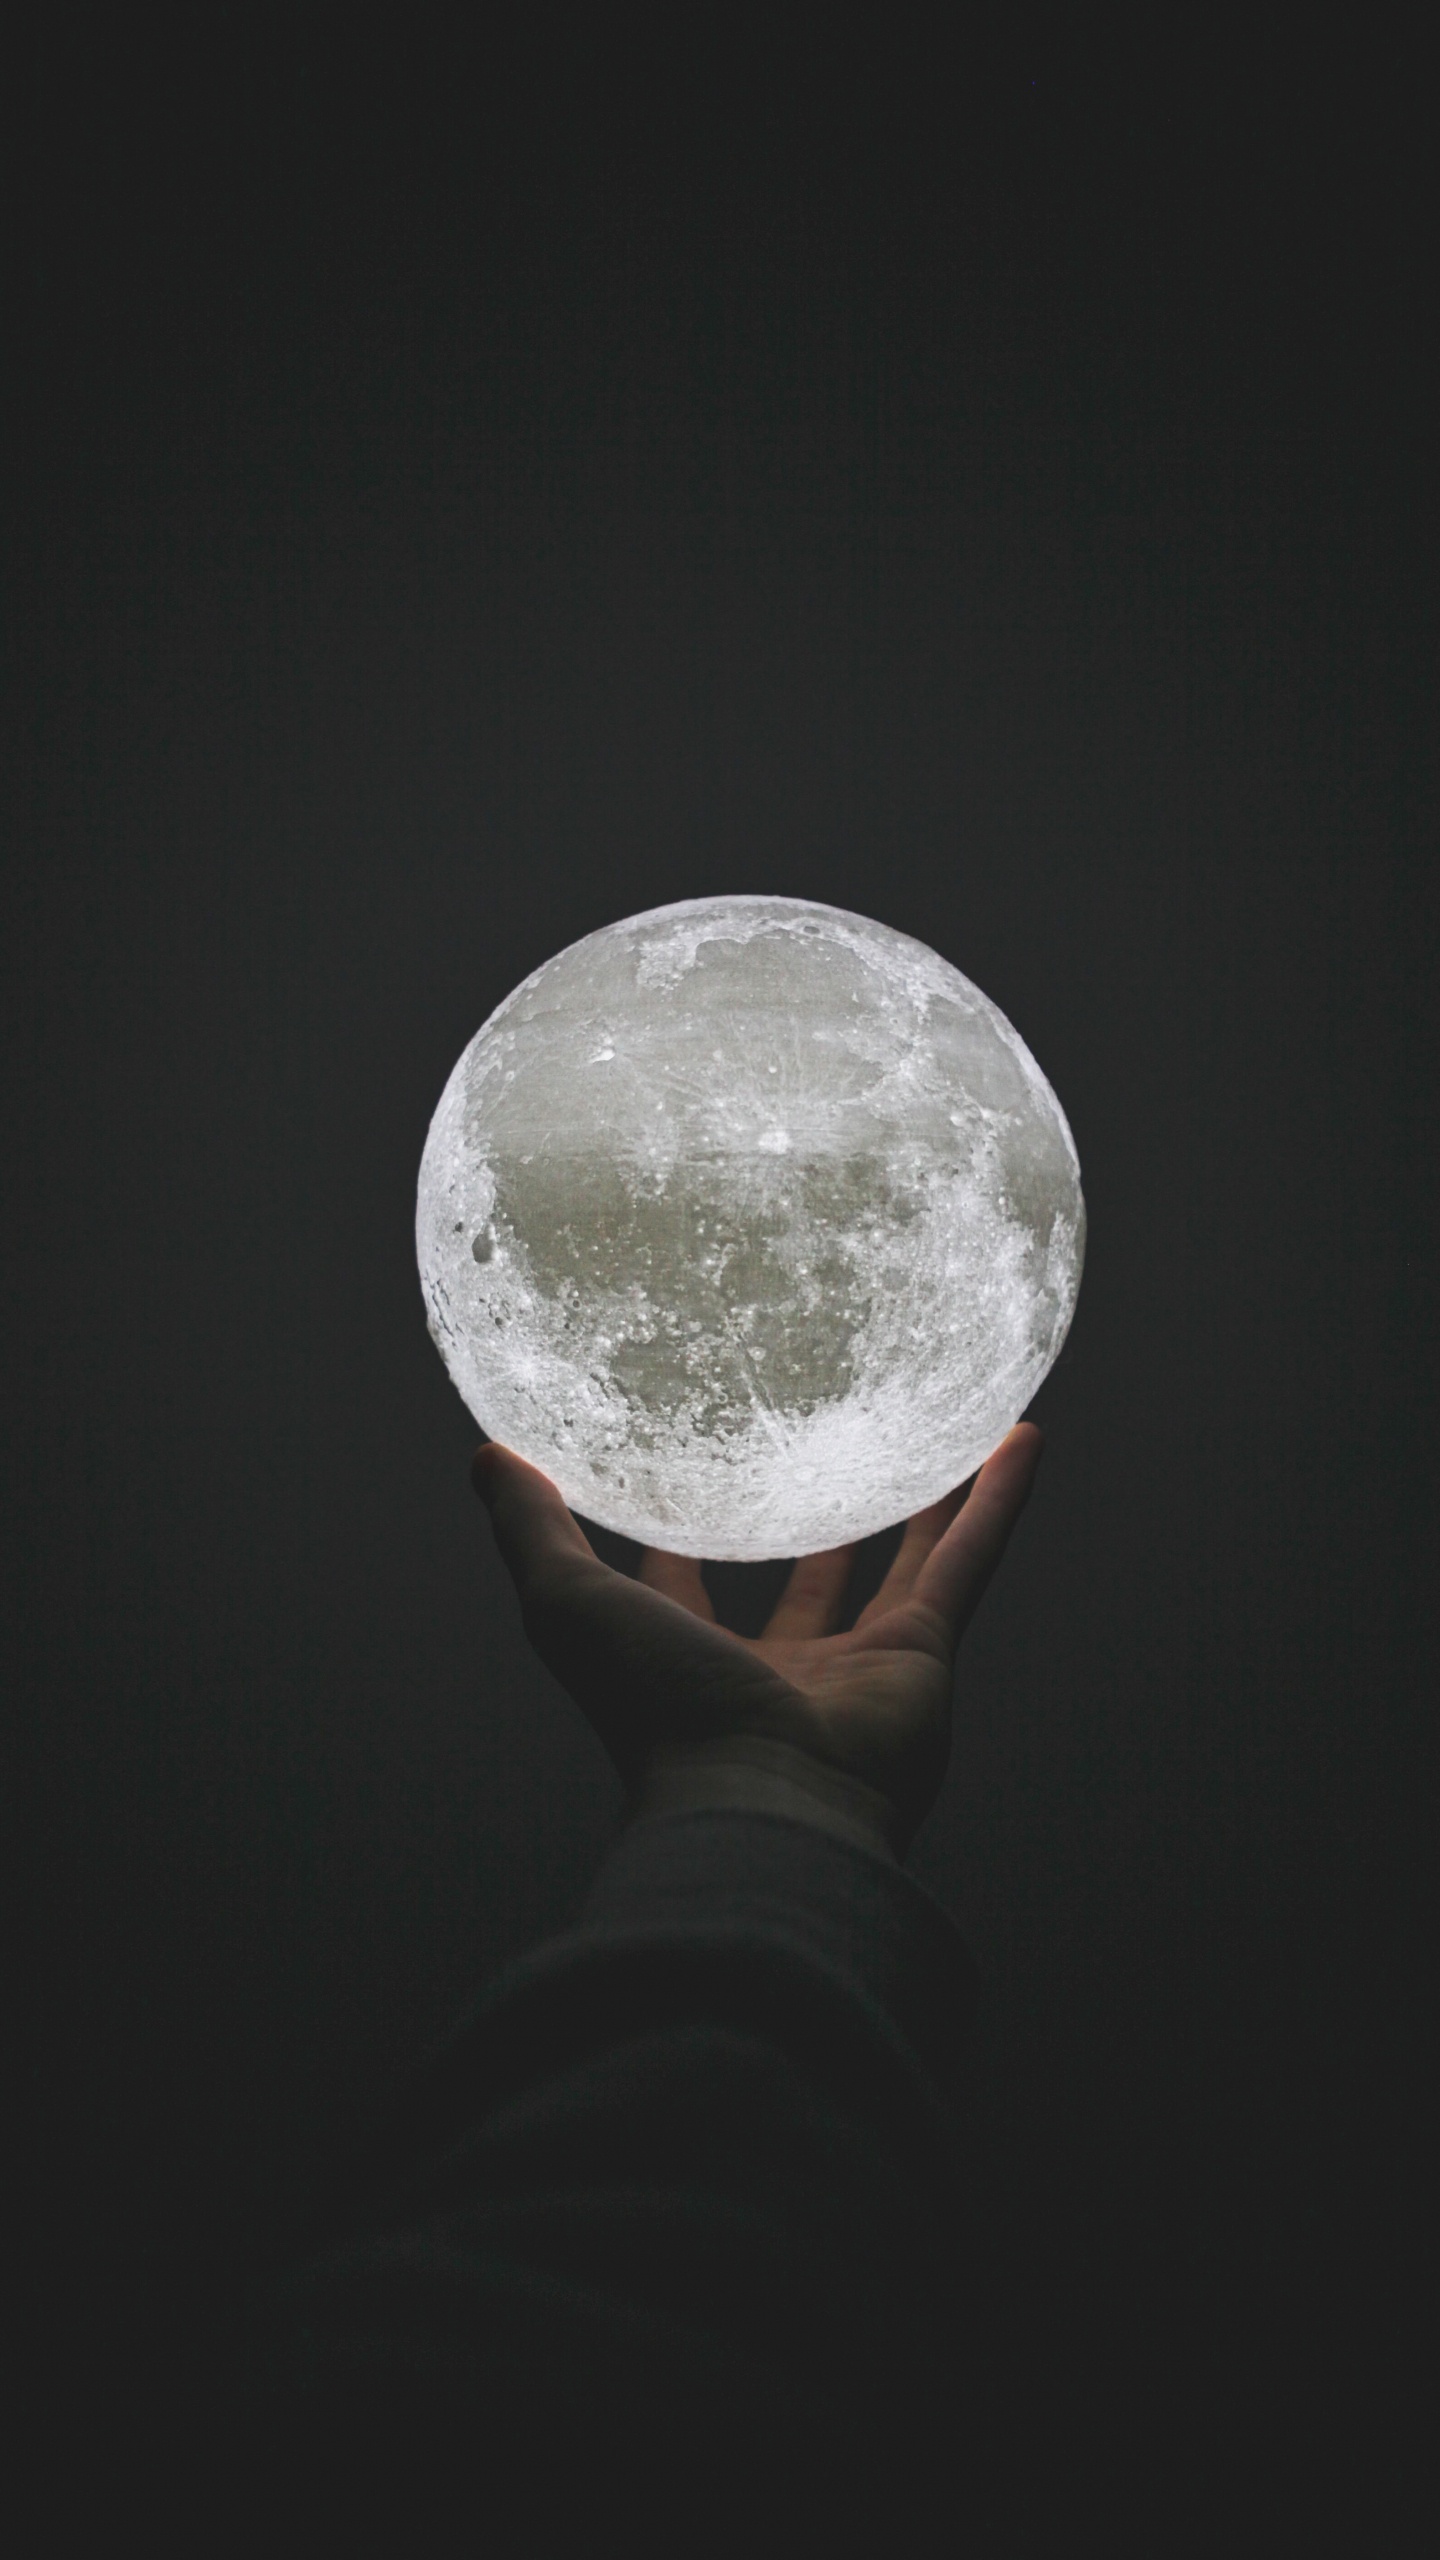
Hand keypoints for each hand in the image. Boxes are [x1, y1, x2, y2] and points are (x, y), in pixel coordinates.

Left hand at [472, 1424, 1042, 1850]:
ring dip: (924, 1499)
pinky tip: (1018, 1436)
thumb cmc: (656, 1713)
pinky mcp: (927, 1657)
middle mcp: (778, 1669)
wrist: (762, 1801)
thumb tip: (487, 1454)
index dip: (681, 1533)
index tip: (687, 1468)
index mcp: (689, 1662)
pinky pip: (970, 1562)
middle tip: (826, 1449)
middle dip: (814, 1525)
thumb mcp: (566, 1604)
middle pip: (804, 1581)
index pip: (682, 1588)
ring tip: (941, 1429)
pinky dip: (997, 1501)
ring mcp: (860, 1667)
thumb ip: (530, 1530)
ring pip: (901, 1564)